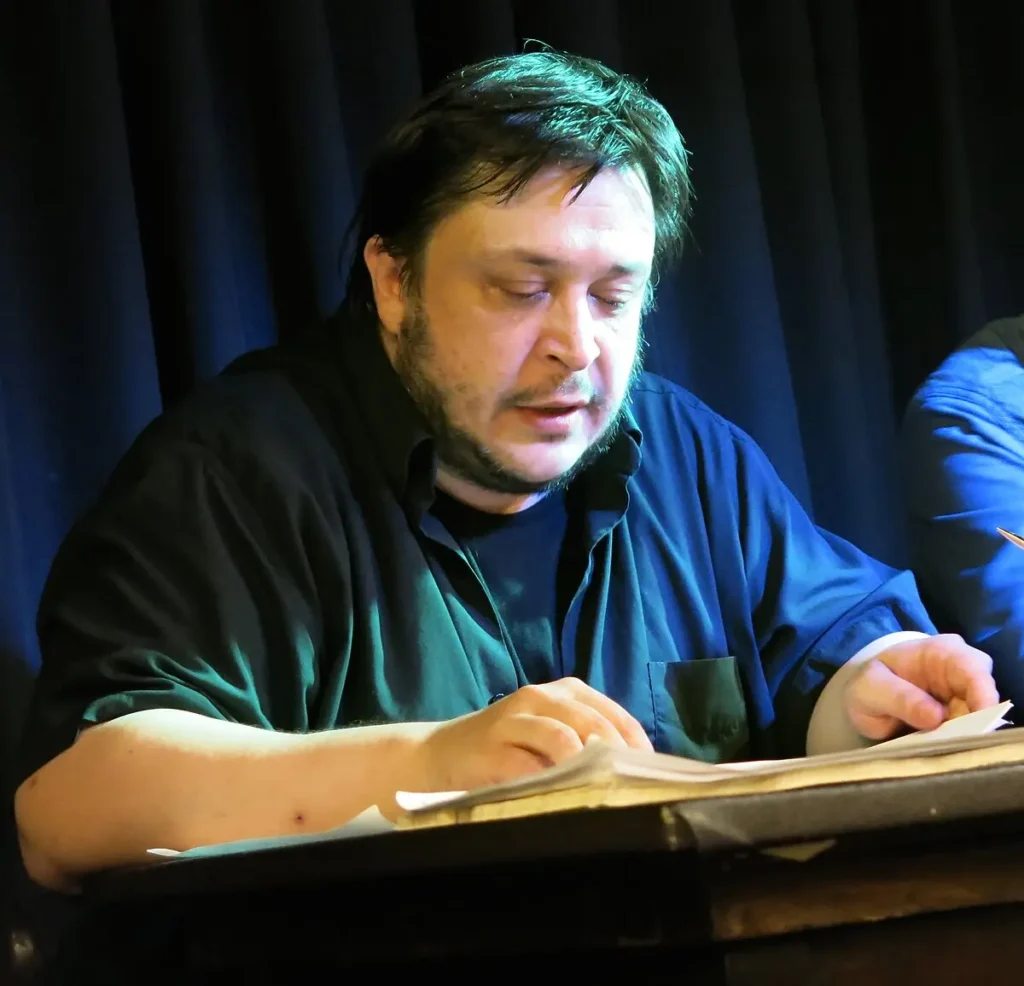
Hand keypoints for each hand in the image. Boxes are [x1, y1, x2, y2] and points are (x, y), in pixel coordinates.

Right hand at [407, 677, 652, 793]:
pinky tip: (562, 797)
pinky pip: (527, 765)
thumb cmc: (505, 749)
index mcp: (566, 692)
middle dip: (619, 757)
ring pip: (563, 737)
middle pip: (595, 723)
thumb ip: (588, 743)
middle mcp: (542, 697)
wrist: (435, 755)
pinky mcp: (491, 747)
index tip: (655, 778)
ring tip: (603, 791)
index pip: (618, 715)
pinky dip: (549, 781)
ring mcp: (514, 719)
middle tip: (635, 789)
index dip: (639, 747)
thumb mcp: (550, 735)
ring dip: (587, 766)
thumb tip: (641, 774)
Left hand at [845, 634, 999, 740]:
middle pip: (985, 700)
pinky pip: (971, 734)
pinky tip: (943, 751)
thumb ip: (899, 697)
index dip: (983, 696)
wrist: (866, 695)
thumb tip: (936, 717)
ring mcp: (966, 697)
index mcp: (942, 651)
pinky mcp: (963, 719)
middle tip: (953, 744)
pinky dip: (960, 744)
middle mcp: (963, 671)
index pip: (974, 669)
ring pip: (982, 721)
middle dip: (975, 724)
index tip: (979, 724)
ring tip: (942, 748)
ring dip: (966, 737)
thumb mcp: (871, 687)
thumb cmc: (871, 683)